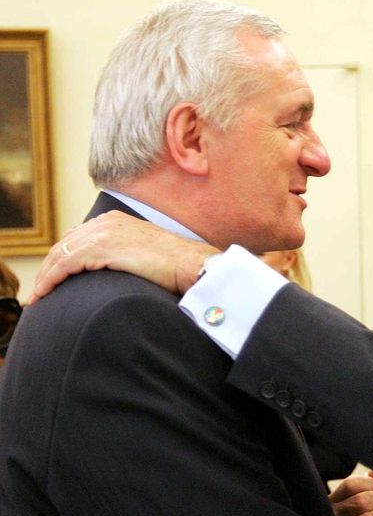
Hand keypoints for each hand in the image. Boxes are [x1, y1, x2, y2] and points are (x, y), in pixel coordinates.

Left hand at [30, 211, 216, 303]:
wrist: (191, 263)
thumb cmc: (176, 264)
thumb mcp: (144, 251)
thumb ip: (125, 252)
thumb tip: (115, 268)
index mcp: (116, 220)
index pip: (77, 237)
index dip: (61, 257)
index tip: (54, 276)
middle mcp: (106, 222)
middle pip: (64, 244)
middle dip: (49, 267)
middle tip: (41, 289)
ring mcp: (103, 233)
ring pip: (60, 254)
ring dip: (46, 275)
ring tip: (38, 295)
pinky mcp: (102, 248)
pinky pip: (65, 264)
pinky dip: (51, 279)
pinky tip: (45, 292)